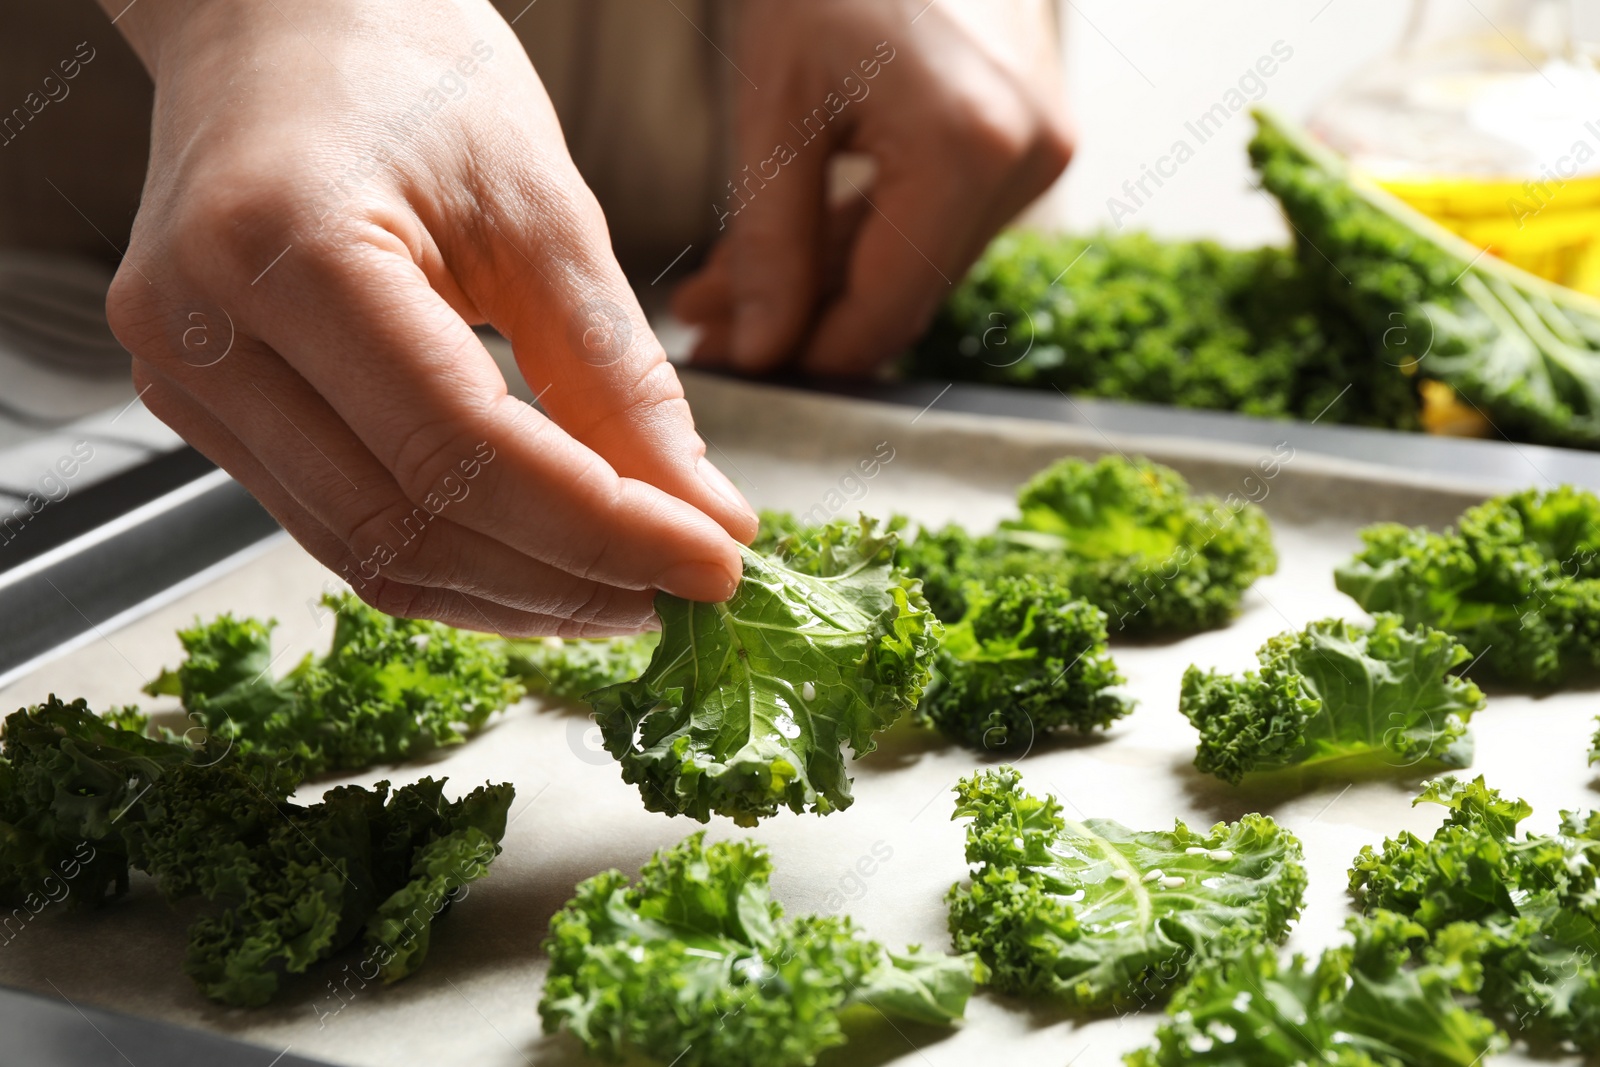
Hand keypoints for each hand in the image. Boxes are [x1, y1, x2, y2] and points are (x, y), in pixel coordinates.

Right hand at [100, 0, 756, 636]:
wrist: (283, 22)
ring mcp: (187, 378)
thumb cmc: (413, 73)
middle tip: (684, 586)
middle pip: (410, 525)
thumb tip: (703, 516)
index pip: (461, 452)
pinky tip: (542, 559)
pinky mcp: (204, 408)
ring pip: (370, 554)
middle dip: (569, 578)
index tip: (713, 563)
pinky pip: (342, 527)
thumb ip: (619, 375)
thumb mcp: (543, 206)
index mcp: (288, 250)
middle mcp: (203, 331)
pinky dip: (455, 561)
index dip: (603, 529)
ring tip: (628, 586)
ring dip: (515, 592)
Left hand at [673, 0, 1071, 375]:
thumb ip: (771, 243)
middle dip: (803, 315)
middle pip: (903, 290)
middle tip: (711, 326)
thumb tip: (763, 351)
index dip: (806, 356)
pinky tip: (796, 240)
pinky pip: (937, 215)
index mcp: (969, 150)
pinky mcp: (1031, 134)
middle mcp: (1028, 158)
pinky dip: (866, 231)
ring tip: (731, 282)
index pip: (886, 311)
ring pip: (917, 258)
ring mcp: (1041, 146)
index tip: (734, 367)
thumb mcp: (774, 107)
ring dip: (827, 277)